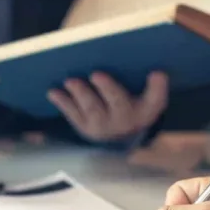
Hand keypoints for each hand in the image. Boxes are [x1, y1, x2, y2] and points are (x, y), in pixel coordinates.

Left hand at [47, 71, 167, 141]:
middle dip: (108, 89)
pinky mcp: (84, 128)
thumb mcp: (148, 99)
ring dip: (80, 95)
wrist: (120, 137)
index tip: (157, 72)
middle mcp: (125, 121)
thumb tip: (157, 71)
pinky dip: (63, 103)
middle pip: (118, 103)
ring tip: (71, 81)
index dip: (157, 87)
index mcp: (145, 111)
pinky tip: (53, 92)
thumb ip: (152, 86)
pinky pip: (73, 115)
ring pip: (92, 110)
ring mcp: (102, 127)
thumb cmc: (134, 106)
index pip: (155, 99)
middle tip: (96, 74)